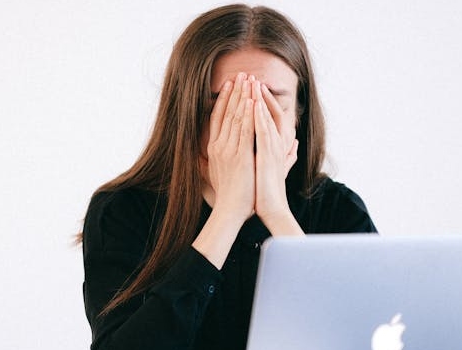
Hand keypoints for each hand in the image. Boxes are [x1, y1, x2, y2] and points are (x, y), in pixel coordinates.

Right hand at [204, 72, 255, 222]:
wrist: (230, 210)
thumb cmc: (228, 195)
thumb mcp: (217, 173)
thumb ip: (215, 160)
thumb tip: (208, 154)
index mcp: (214, 148)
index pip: (217, 118)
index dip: (224, 99)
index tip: (230, 84)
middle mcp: (218, 146)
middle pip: (226, 112)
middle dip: (235, 92)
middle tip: (242, 74)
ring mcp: (228, 150)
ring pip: (235, 117)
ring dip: (243, 97)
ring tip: (249, 80)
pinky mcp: (240, 156)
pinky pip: (244, 130)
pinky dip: (248, 114)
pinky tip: (253, 101)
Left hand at [253, 80, 298, 226]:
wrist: (272, 209)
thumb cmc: (270, 191)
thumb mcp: (277, 168)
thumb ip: (287, 155)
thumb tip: (296, 145)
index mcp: (276, 145)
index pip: (270, 117)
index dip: (262, 101)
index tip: (252, 88)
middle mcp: (277, 144)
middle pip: (268, 112)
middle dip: (259, 94)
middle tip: (250, 76)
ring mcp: (273, 148)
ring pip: (266, 118)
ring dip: (259, 99)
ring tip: (252, 83)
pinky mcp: (267, 155)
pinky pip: (263, 131)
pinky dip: (258, 116)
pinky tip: (252, 104)